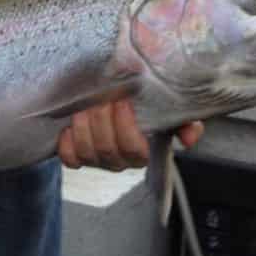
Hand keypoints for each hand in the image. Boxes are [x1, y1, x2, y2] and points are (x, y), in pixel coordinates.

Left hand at [57, 98, 204, 171]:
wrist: (118, 94)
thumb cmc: (144, 101)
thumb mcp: (168, 108)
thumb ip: (183, 122)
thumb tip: (189, 138)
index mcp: (142, 151)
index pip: (133, 149)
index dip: (125, 126)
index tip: (123, 101)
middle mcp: (120, 160)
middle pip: (107, 149)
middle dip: (101, 120)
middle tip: (101, 98)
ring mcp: (97, 159)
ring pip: (87, 153)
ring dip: (83, 127)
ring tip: (85, 107)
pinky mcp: (78, 155)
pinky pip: (70, 159)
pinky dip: (67, 144)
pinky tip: (69, 128)